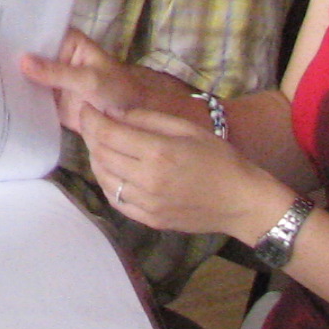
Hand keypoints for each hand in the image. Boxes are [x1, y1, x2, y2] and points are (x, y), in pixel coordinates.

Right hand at [21, 29, 199, 129]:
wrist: (129, 122)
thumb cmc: (118, 90)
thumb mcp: (90, 79)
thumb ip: (58, 72)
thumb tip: (23, 61)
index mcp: (67, 41)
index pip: (37, 32)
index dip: (16, 33)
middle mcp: (54, 57)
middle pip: (27, 55)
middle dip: (6, 58)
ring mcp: (50, 80)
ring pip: (25, 78)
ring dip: (8, 80)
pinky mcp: (48, 102)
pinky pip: (29, 99)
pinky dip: (16, 101)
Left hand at [77, 101, 293, 241]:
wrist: (242, 202)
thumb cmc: (220, 159)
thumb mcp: (187, 128)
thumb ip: (148, 119)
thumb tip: (115, 113)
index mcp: (158, 152)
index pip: (107, 134)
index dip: (91, 119)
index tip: (86, 109)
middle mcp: (147, 180)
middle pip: (101, 155)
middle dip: (91, 136)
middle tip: (92, 124)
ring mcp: (147, 204)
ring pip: (103, 179)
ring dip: (95, 159)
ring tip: (101, 145)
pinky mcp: (149, 220)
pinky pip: (116, 200)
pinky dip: (107, 183)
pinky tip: (112, 171)